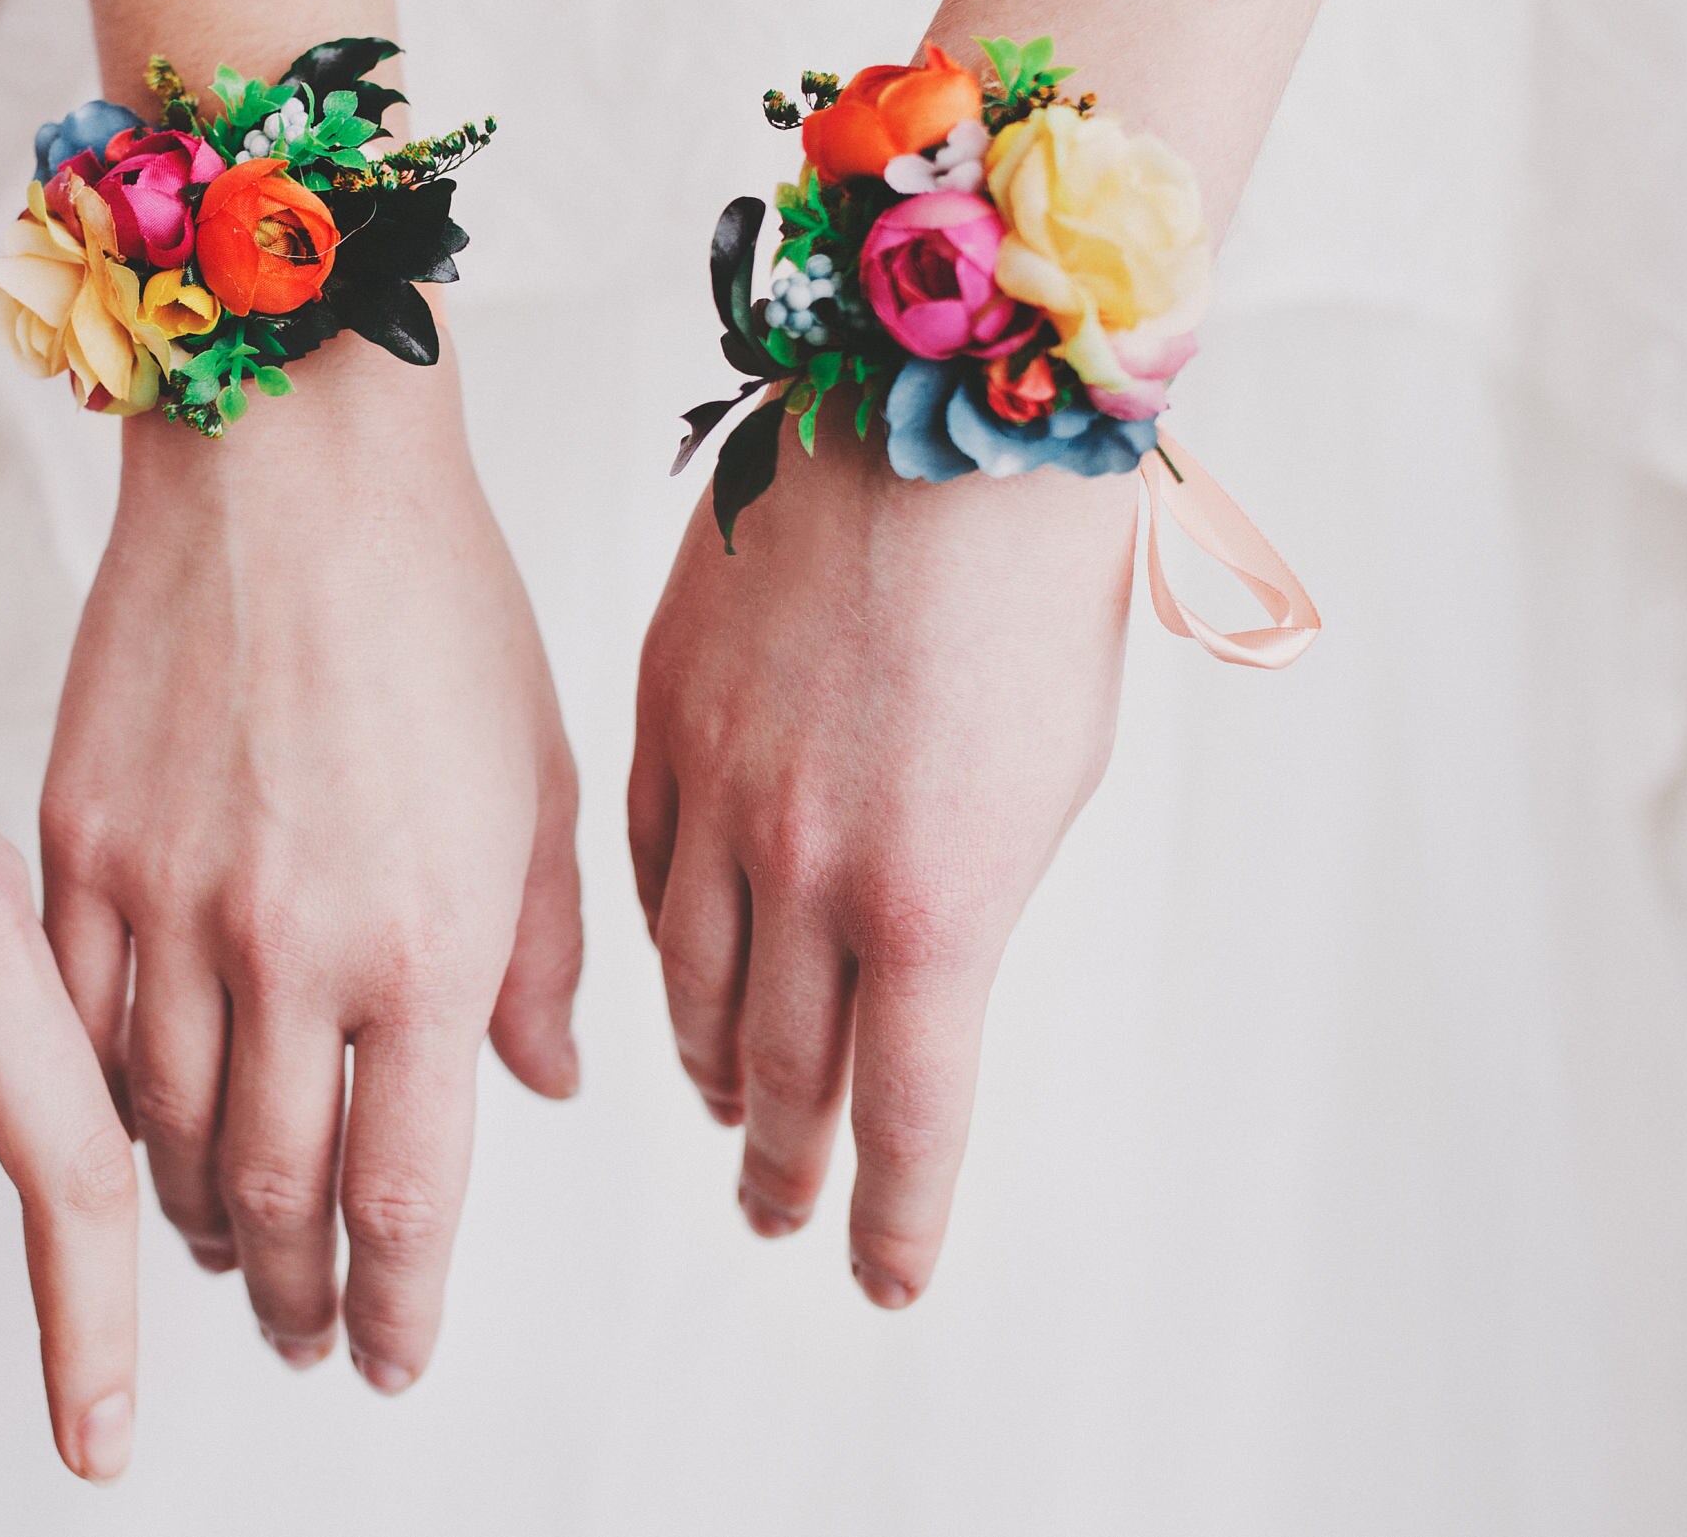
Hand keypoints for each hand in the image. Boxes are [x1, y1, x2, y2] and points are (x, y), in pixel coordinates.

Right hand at [39, 343, 581, 1392]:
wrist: (286, 459)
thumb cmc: (437, 601)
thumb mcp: (535, 786)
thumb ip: (534, 957)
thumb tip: (539, 1084)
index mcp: (424, 943)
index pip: (405, 1196)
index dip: (397, 1305)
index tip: (392, 1359)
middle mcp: (288, 947)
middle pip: (277, 1193)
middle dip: (299, 1295)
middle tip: (310, 1340)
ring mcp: (165, 901)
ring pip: (164, 1131)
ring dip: (200, 1221)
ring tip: (228, 1257)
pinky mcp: (73, 844)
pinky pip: (74, 1025)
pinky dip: (105, 1104)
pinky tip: (130, 1135)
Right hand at [628, 420, 1132, 1306]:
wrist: (931, 410)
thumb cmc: (1026, 583)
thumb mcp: (1044, 774)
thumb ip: (963, 897)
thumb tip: (908, 988)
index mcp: (934, 895)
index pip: (906, 1110)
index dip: (893, 1211)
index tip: (878, 1276)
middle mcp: (807, 869)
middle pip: (785, 1068)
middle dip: (790, 1162)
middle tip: (782, 1214)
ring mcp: (717, 795)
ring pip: (695, 985)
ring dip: (717, 1068)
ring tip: (731, 1112)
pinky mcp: (660, 722)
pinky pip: (642, 876)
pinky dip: (663, 949)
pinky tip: (680, 979)